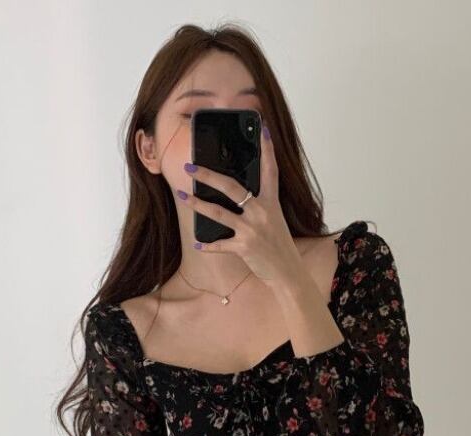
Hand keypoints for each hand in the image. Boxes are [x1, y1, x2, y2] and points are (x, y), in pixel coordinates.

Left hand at [175, 121, 303, 285]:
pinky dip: (208, 245)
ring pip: (218, 212)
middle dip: (208, 175)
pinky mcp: (244, 247)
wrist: (288, 273)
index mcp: (271, 203)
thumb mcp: (274, 221)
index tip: (263, 128)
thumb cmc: (279, 246)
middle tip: (191, 166)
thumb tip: (238, 196)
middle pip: (231, 187)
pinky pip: (220, 244)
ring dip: (197, 204)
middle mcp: (261, 213)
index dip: (267, 149)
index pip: (270, 170)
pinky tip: (198, 243)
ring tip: (182, 196)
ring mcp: (252, 230)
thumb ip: (259, 207)